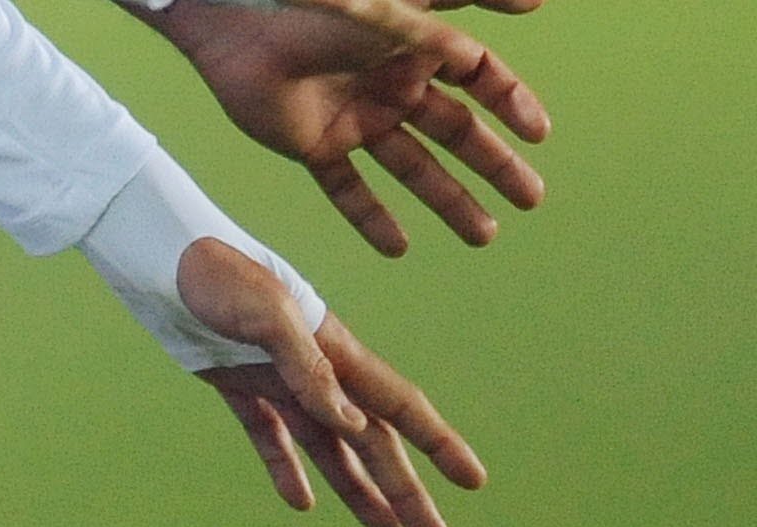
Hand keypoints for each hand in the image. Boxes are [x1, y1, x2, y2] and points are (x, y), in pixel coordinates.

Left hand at [154, 0, 549, 255]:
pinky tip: (399, 247)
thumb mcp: (404, 0)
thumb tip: (540, 1)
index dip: (512, 105)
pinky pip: (346, 190)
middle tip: (531, 199)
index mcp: (420, 47)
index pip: (480, 81)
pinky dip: (370, 218)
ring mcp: (357, 118)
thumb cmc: (324, 1)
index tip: (539, 136)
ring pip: (412, 168)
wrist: (242, 22)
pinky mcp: (314, 146)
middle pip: (457, 133)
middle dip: (495, 166)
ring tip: (484, 236)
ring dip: (448, 201)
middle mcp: (394, 86)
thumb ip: (470, 0)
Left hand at [176, 239, 484, 526]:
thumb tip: (352, 426)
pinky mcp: (237, 385)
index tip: (472, 481)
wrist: (162, 257)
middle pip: (373, 443)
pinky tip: (303, 503)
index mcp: (336, 353)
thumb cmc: (215, 274)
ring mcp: (278, 380)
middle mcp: (317, 371)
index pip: (399, 410)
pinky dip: (286, 470)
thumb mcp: (266, 316)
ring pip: (329, 448)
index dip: (438, 447)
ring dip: (358, 490)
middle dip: (406, 490)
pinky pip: (270, 437)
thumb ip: (308, 370)